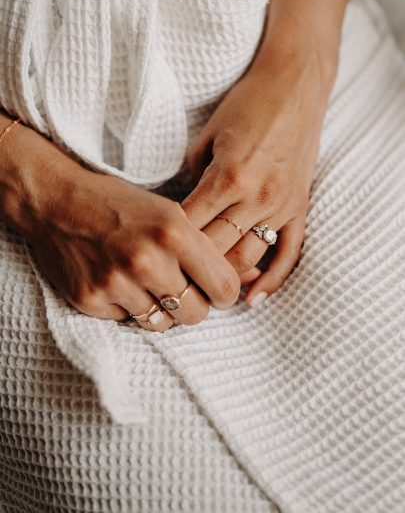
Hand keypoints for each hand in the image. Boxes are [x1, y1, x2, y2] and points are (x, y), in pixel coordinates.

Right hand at [0, 114, 239, 330]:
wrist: (57, 202)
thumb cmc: (119, 204)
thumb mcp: (169, 212)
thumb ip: (207, 246)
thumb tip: (255, 277)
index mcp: (173, 232)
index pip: (224, 286)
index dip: (224, 291)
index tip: (215, 288)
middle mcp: (147, 260)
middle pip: (196, 313)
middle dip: (194, 304)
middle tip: (181, 288)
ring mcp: (117, 283)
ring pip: (164, 324)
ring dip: (162, 309)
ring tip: (149, 284)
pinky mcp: (91, 300)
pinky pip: (129, 321)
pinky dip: (130, 308)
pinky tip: (120, 282)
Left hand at [182, 55, 332, 304]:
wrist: (294, 87)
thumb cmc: (246, 107)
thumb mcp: (207, 137)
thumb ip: (192, 177)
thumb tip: (177, 210)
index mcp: (228, 176)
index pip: (189, 227)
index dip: (167, 246)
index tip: (150, 258)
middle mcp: (256, 196)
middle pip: (216, 251)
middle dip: (190, 270)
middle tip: (169, 282)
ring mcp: (281, 205)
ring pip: (249, 258)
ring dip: (225, 279)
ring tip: (202, 291)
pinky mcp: (299, 208)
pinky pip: (289, 254)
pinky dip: (272, 280)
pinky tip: (253, 299)